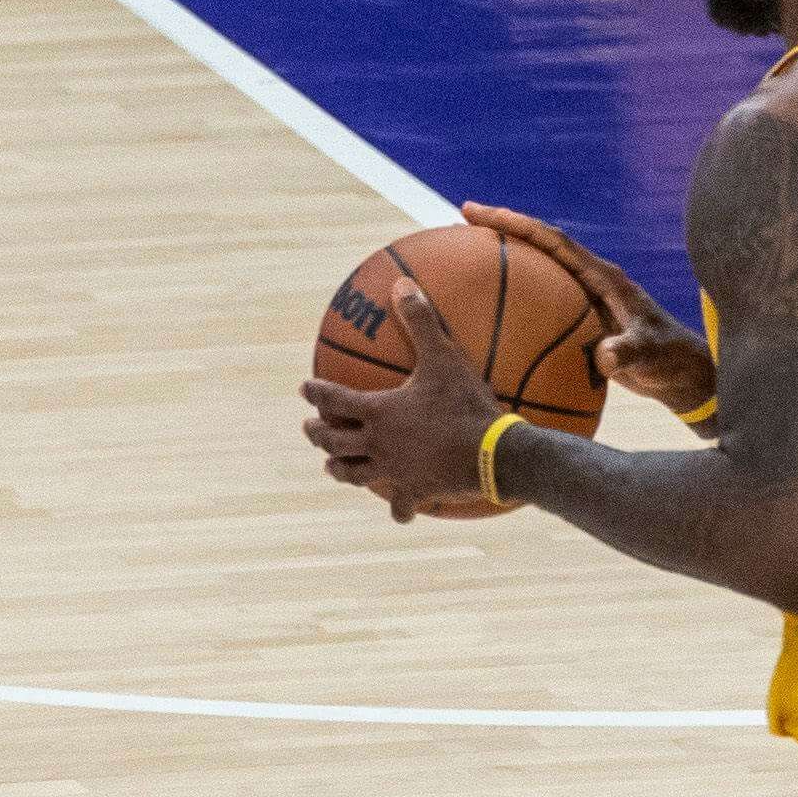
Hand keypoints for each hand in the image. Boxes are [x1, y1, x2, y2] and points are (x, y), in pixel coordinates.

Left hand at [302, 284, 507, 522]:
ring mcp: (394, 471)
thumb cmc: (465, 403)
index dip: (316, 393)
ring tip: (332, 468)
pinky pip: (401, 504)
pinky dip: (397, 508)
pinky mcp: (416, 491)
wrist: (494, 453)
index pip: (334, 399)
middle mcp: (378, 444)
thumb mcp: (444, 355)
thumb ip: (420, 320)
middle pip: (334, 442)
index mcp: (377, 412)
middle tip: (309, 429)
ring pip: (355, 475)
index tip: (304, 388)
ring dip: (340, 470)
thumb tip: (401, 284)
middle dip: (317, 435)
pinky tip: (398, 512)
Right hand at [462, 200, 716, 419]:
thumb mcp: (651, 356)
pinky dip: (515, 296)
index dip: (518, 225)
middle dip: (504, 228)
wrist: (683, 375)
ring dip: (506, 258)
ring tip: (466, 254)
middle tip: (464, 217)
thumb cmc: (669, 361)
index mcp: (604, 278)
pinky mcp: (582, 318)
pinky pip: (540, 300)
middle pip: (541, 245)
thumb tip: (603, 357)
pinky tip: (490, 311)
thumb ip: (629, 354)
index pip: (554, 242)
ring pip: (539, 269)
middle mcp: (592, 280)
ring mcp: (586, 298)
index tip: (481, 213)